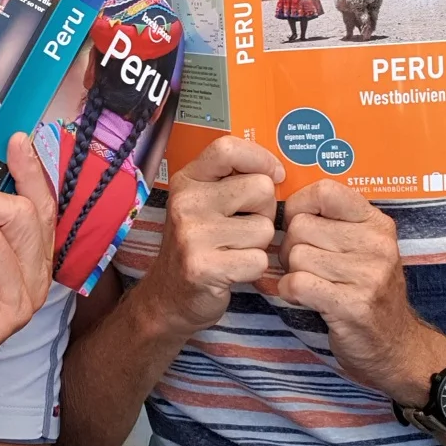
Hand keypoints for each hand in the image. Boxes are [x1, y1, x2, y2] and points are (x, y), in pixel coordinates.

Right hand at [139, 136, 283, 338]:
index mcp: (187, 180)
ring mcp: (193, 234)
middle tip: (245, 228)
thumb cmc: (199, 245)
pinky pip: (258, 260)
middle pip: (261, 188)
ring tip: (235, 250)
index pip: (228, 148)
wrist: (168, 297)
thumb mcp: (204, 203)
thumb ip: (231, 181)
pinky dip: (254, 269)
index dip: (260, 159)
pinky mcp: (203, 266)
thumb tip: (277, 173)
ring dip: (259, 244)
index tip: (273, 175)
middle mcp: (186, 202)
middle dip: (265, 211)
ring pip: (265, 228)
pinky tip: (233, 270)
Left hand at [278, 180, 445, 403]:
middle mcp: (377, 244)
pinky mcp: (353, 305)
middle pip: (300, 226)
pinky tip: (304, 298)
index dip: (298, 205)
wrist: (396, 347)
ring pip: (295, 255)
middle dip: (290, 247)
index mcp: (376, 223)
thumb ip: (329, 223)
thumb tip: (274, 203)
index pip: (325, 190)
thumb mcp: (360, 248)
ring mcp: (368, 275)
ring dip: (291, 272)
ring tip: (311, 283)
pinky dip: (289, 291)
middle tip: (305, 266)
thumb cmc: (365, 291)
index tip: (296, 224)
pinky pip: (296, 283)